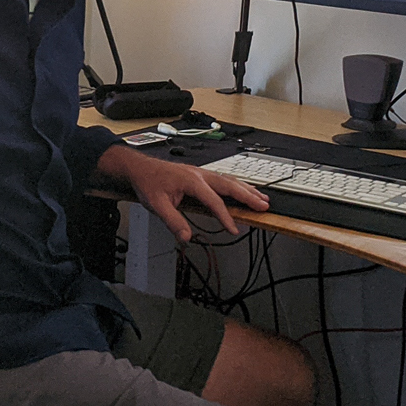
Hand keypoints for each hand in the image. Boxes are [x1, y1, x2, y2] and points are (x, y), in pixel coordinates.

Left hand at [97, 145, 269, 242]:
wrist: (141, 168)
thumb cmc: (149, 183)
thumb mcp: (157, 205)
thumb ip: (173, 221)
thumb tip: (186, 237)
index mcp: (191, 181)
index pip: (213, 201)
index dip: (225, 217)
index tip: (234, 229)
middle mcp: (200, 174)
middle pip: (229, 185)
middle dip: (248, 196)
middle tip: (264, 206)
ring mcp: (201, 173)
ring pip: (229, 180)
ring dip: (246, 189)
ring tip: (262, 199)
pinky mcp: (200, 175)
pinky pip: (223, 179)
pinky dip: (237, 185)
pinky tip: (244, 190)